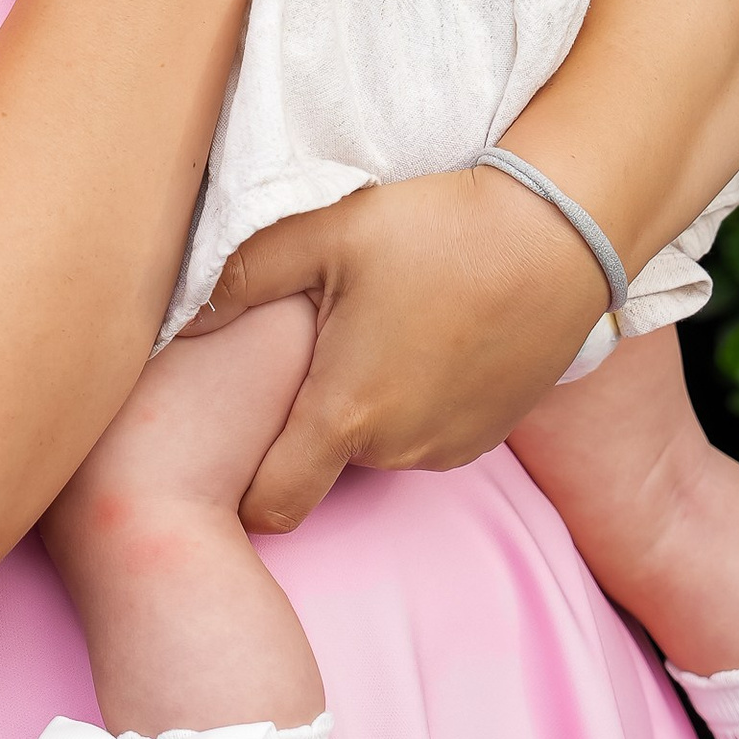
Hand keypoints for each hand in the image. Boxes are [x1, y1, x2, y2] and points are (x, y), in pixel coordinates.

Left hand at [188, 166, 608, 529]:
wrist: (559, 236)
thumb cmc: (438, 231)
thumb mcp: (326, 234)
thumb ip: (243, 277)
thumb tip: (180, 317)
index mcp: (345, 413)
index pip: (270, 507)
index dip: (241, 490)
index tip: (234, 446)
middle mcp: (396, 450)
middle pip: (321, 465)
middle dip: (305, 419)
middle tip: (314, 345)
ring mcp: (448, 448)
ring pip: (375, 449)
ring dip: (364, 408)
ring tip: (376, 329)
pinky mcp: (488, 436)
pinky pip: (425, 436)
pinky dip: (413, 402)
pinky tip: (423, 337)